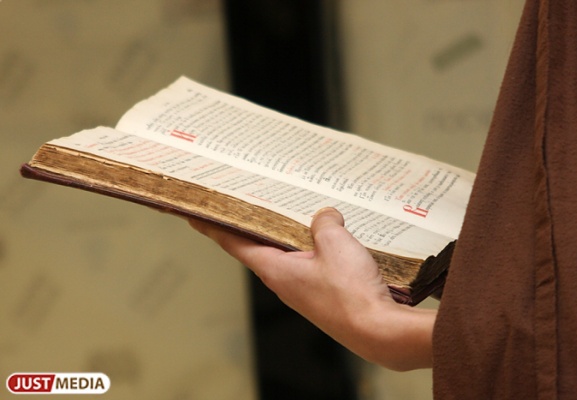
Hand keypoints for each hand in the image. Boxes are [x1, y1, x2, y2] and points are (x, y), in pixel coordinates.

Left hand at [188, 207, 434, 369]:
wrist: (377, 330)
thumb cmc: (350, 293)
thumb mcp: (335, 243)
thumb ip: (325, 222)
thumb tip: (325, 216)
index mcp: (275, 269)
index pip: (233, 243)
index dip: (213, 227)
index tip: (195, 216)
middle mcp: (282, 282)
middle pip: (257, 247)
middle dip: (250, 225)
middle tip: (245, 203)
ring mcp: (301, 290)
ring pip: (286, 255)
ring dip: (283, 236)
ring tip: (288, 214)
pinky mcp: (320, 294)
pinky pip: (308, 264)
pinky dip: (308, 248)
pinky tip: (326, 238)